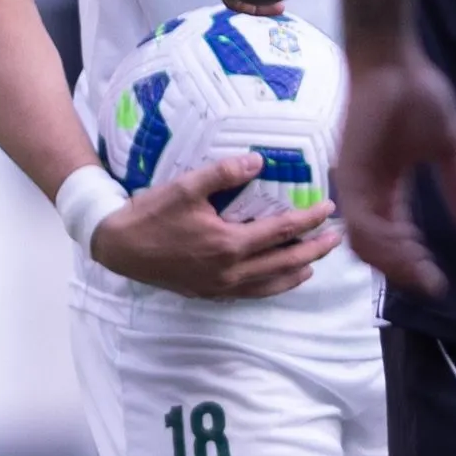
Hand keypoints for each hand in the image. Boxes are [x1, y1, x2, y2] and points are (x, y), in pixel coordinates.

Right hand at [91, 152, 340, 299]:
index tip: (328, 208)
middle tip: (336, 238)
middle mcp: (230, 271)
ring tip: (316, 262)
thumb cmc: (151, 215)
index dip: (309, 219)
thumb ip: (224, 173)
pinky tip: (281, 279)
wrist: (118, 248)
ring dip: (297, 272)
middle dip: (315, 249)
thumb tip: (259, 161)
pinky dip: (273, 287)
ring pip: (271, 283)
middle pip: (285, 262)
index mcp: (228, 244)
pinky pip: (252, 293)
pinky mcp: (209, 293)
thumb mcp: (186, 187)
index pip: (281, 231)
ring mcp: (220, 286)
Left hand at [335, 48, 455, 296]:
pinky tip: (407, 247)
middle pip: (376, 248)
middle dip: (402, 270)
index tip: (437, 282)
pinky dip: (382, 239)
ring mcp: (357, 183)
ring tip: (419, 268)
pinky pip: (361, 220)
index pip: (397, 238)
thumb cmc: (419, 94)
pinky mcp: (351, 172)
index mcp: (389, 189)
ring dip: (392, 260)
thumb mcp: (449, 148)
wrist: (395, 60)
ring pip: (365, 242)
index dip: (413, 263)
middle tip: (428, 281)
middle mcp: (369, 192)